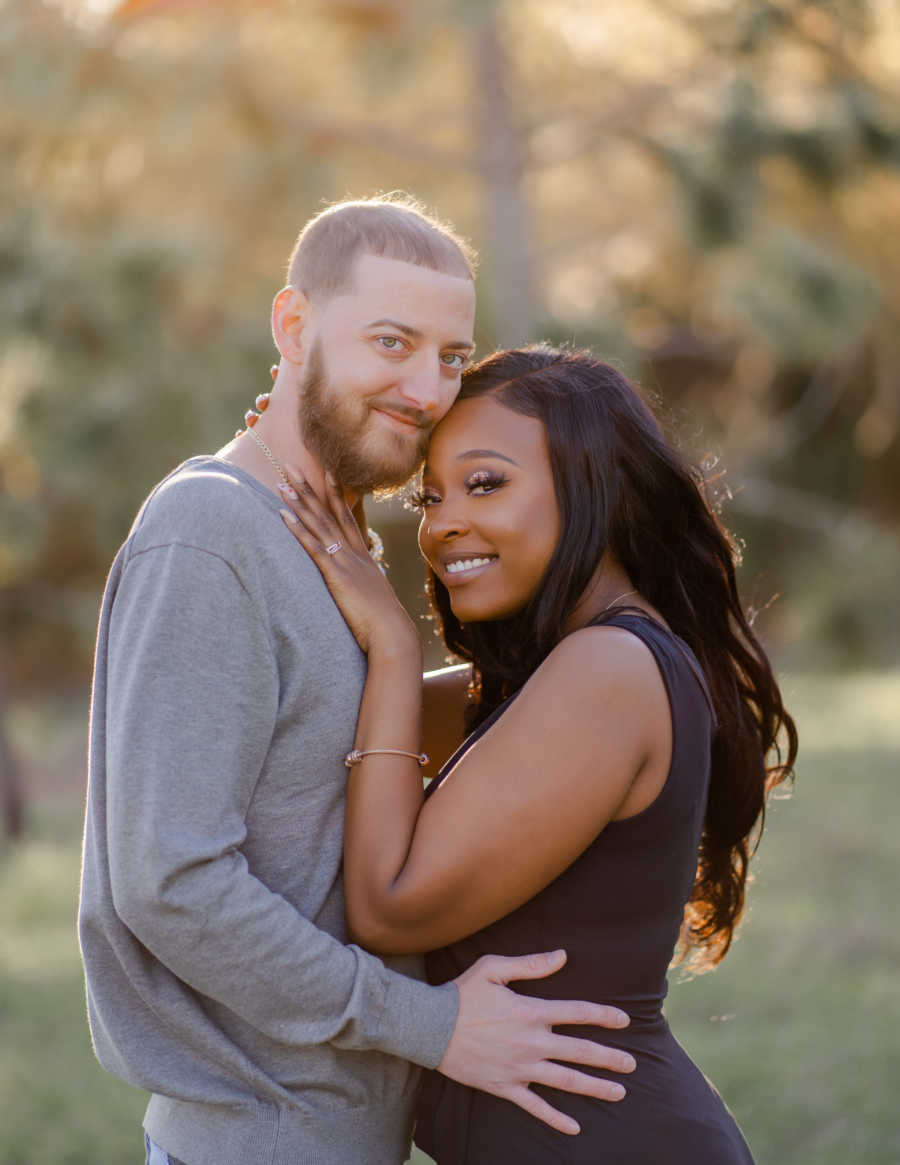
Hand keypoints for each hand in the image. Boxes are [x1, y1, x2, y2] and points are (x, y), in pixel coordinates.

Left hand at [278, 474, 417, 655]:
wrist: (392, 633)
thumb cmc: (383, 623)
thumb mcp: (374, 598)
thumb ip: (364, 587)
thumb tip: (360, 588)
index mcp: (363, 557)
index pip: (347, 517)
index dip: (336, 494)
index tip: (327, 472)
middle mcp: (355, 553)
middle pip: (329, 513)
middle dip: (310, 488)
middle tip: (291, 466)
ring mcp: (345, 562)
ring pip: (319, 525)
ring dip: (300, 503)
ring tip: (282, 483)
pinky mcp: (336, 575)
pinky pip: (313, 547)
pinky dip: (298, 530)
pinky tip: (283, 515)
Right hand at [440, 950, 634, 1135]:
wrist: (431, 1027)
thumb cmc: (462, 994)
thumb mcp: (494, 968)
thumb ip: (531, 964)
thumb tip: (563, 955)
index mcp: (531, 1011)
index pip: (578, 1013)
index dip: (604, 1016)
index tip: (624, 1020)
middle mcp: (531, 1042)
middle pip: (580, 1052)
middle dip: (610, 1058)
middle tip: (633, 1065)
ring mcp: (520, 1068)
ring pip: (565, 1081)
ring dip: (595, 1087)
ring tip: (619, 1092)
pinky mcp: (505, 1087)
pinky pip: (535, 1106)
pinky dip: (556, 1118)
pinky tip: (575, 1127)